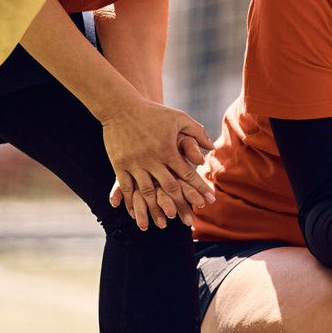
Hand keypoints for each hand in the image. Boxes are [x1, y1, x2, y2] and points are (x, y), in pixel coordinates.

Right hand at [100, 96, 214, 229]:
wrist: (121, 107)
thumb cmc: (153, 112)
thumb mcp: (179, 118)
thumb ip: (197, 133)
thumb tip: (211, 148)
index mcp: (168, 150)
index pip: (188, 174)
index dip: (200, 188)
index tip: (209, 201)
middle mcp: (153, 160)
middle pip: (170, 188)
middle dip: (181, 205)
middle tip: (189, 221)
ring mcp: (135, 164)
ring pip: (147, 192)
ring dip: (155, 209)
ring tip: (163, 224)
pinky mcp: (120, 165)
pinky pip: (126, 188)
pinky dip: (131, 202)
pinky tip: (134, 213)